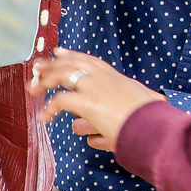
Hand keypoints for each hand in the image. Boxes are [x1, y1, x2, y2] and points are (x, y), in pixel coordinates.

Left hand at [29, 50, 165, 152]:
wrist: (156, 125)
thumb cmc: (151, 122)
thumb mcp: (136, 113)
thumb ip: (113, 124)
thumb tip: (93, 137)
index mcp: (116, 78)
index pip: (89, 61)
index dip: (72, 56)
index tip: (59, 53)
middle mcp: (104, 78)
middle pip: (72, 63)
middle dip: (51, 64)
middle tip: (37, 68)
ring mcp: (96, 88)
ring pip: (63, 75)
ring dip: (45, 80)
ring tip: (34, 89)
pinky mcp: (89, 103)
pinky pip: (61, 101)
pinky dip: (49, 108)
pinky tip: (45, 117)